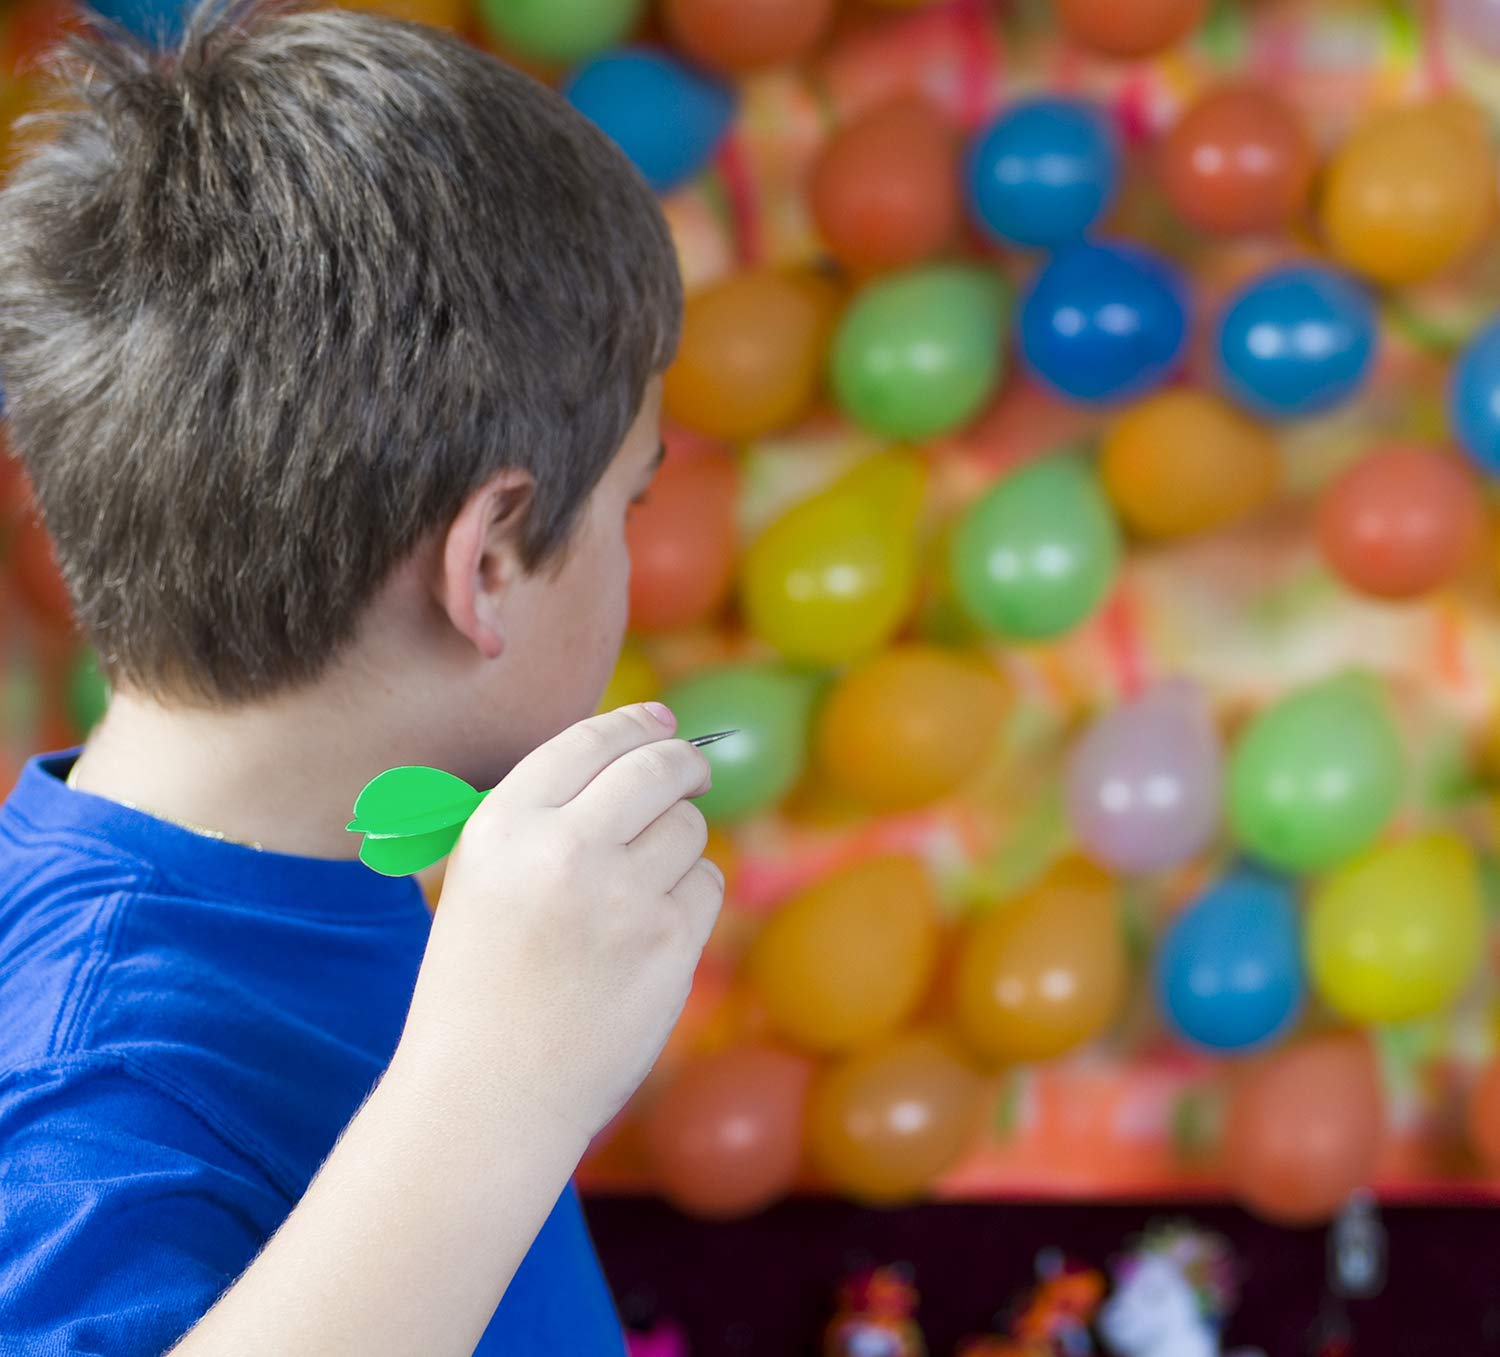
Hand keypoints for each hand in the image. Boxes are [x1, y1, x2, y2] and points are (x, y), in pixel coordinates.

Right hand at [398, 703, 722, 1145]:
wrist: (489, 1094)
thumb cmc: (479, 986)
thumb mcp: (482, 878)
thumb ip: (546, 815)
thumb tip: (637, 749)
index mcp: (504, 826)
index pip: (589, 741)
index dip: (636, 723)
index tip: (662, 722)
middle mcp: (564, 848)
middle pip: (657, 768)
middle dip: (683, 762)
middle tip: (692, 769)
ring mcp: (623, 896)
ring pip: (690, 827)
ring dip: (680, 842)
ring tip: (641, 886)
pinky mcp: (670, 943)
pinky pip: (709, 883)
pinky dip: (693, 896)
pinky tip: (654, 930)